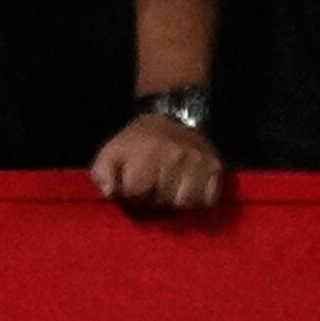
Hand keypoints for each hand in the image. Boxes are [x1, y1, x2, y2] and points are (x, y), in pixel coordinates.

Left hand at [90, 107, 226, 213]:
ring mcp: (199, 163)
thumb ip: (103, 173)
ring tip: (168, 190)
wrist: (176, 117)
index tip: (131, 187)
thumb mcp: (113, 150)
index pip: (135, 192)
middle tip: (151, 188)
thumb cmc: (139, 140)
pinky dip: (197, 201)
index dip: (130, 194)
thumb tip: (110, 194)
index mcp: (148, 152)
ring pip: (185, 203)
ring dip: (175, 202)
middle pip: (161, 200)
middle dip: (152, 199)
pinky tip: (186, 190)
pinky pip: (207, 200)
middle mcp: (177, 157)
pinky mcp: (217, 169)